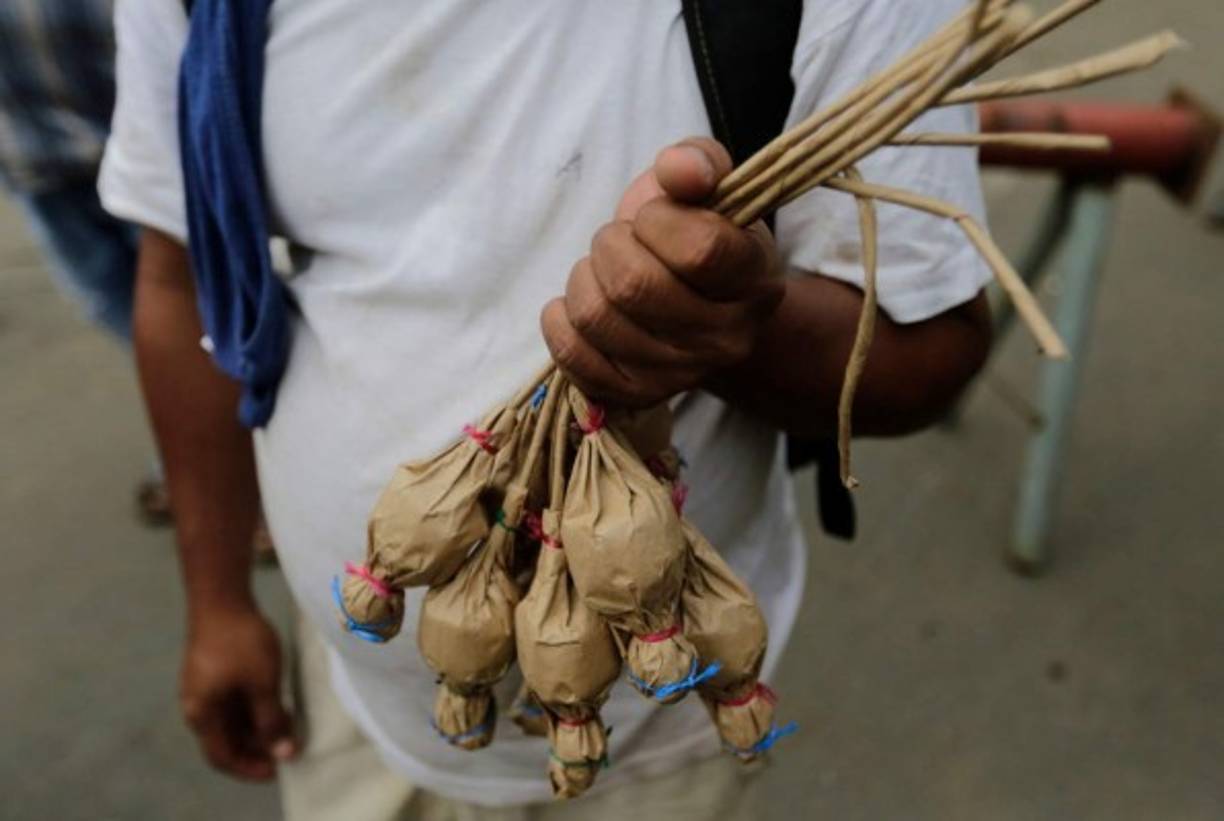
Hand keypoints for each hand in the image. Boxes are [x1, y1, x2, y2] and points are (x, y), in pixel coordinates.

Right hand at [180, 605, 297, 780]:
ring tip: (288, 731)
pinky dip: (254, 711)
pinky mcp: (215, 673)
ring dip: (258, 729)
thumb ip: (271, 720)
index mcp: (202, 714)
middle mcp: (198, 706)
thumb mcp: (262, 683)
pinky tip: (278, 707)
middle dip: (257, 749)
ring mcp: (205, 689)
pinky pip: (234, 703)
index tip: (278, 772)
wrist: (222, 596)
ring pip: (232, 721)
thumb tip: (284, 753)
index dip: (250, 768)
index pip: (222, 756)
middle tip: (289, 750)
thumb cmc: (240, 641)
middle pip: (227, 740)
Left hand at [542, 137, 784, 406]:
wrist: (697, 303)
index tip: (653, 215)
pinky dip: (560, 320)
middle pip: (635, 286)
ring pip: (596, 318)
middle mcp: (726, 337)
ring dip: (583, 278)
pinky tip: (580, 305)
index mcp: (754, 279)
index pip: (700, 250)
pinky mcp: (635, 394)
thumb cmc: (696, 231)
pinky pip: (572, 357)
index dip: (659, 220)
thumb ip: (696, 161)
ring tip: (603, 272)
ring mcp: (680, 373)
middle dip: (609, 245)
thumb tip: (679, 170)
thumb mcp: (706, 186)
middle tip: (620, 241)